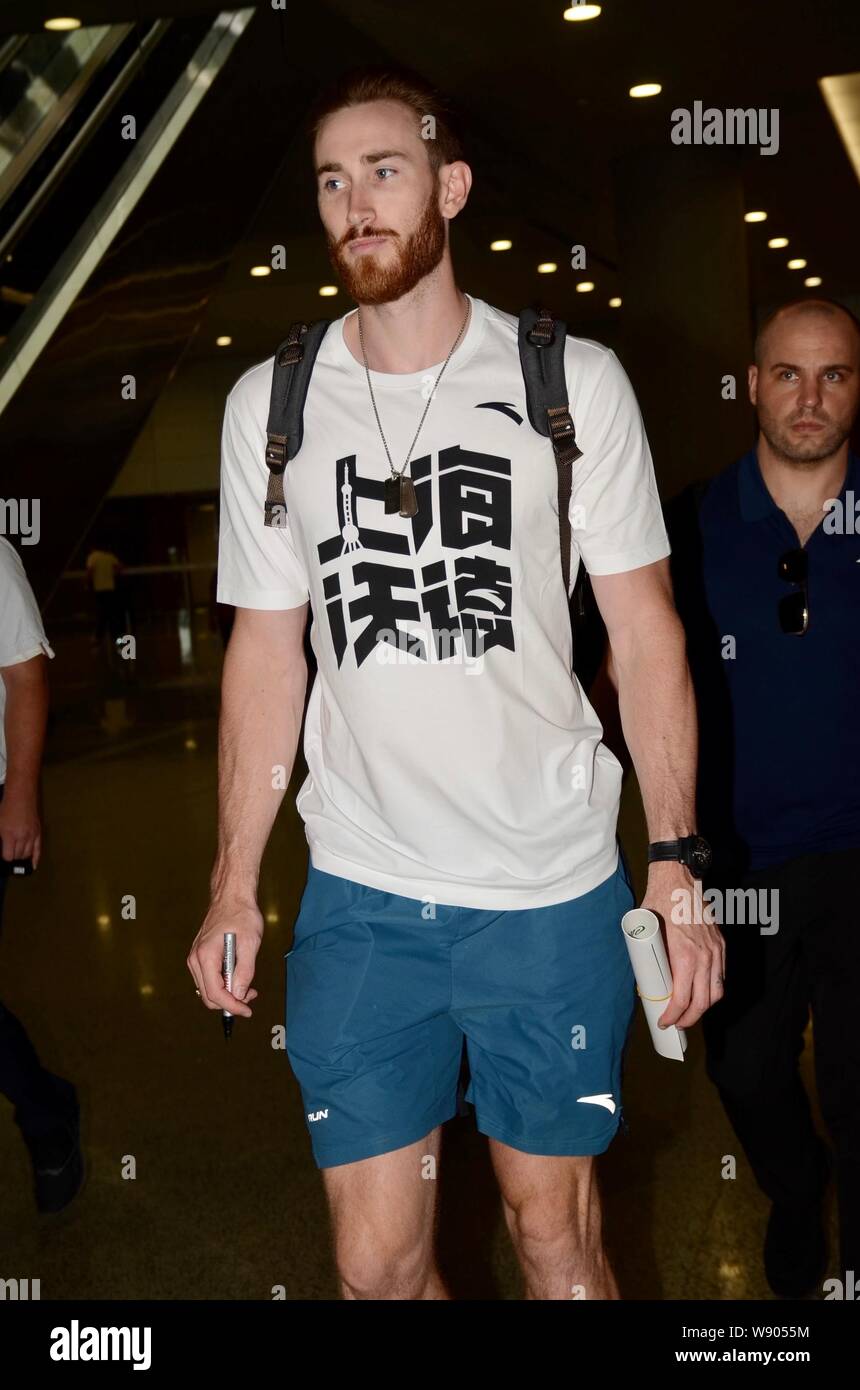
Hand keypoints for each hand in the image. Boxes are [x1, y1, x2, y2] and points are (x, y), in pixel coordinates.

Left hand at [0, 793, 41, 867]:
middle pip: (18, 856)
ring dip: (22, 857)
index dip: (5, 858)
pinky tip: (34, 865)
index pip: (8, 856)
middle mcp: (22, 836)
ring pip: (27, 854)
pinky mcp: (38, 833)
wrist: (21, 797)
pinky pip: (38, 849)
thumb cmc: (7, 808)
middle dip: (13, 858)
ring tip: (18, 857)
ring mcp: (31, 835)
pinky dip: (36, 859)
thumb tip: (3, 848)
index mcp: (10, 835)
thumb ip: (0, 839)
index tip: (4, 857)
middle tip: (10, 856)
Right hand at [187, 898, 263, 1018]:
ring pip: (207, 989)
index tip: (247, 1010)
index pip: (215, 993)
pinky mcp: (199, 956)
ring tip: (248, 988)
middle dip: (230, 1002)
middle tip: (251, 997)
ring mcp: (195, 958)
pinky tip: (237, 978)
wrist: (231, 896)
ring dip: (227, 995)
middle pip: (208, 995)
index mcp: (206, 956)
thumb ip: (245, 971)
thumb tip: (240, 995)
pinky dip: (222, 985)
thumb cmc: (242, 915)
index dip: (232, 1006)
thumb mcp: (250, 943)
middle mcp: (195, 959)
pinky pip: (208, 979)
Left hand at [641, 861, 725, 1029]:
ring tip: (690, 1013)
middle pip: (703, 1002)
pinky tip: (703, 993)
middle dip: (689, 1018)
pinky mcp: (721, 944)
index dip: (673, 1016)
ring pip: (717, 991)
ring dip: (705, 1007)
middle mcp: (704, 956)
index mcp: (684, 955)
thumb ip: (649, 957)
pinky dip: (713, 989)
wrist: (679, 879)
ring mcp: (716, 950)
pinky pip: (721, 975)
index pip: (682, 999)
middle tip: (676, 1024)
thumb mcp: (646, 933)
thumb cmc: (659, 903)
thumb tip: (645, 980)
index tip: (664, 1022)